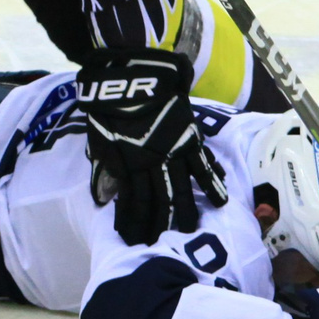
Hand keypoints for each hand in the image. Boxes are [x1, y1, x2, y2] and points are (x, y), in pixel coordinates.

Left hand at [81, 49, 227, 243]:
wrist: (131, 73)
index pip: (130, 201)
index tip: (129, 240)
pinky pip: (203, 165)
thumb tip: (103, 199)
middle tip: (159, 245)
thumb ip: (103, 168)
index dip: (130, 222)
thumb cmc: (109, 103)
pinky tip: (221, 201)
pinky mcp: (189, 137)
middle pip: (157, 200)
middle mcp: (152, 162)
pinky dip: (212, 183)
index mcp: (127, 162)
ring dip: (185, 211)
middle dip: (157, 225)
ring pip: (181, 188)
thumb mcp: (97, 137)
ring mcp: (173, 151)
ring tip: (189, 230)